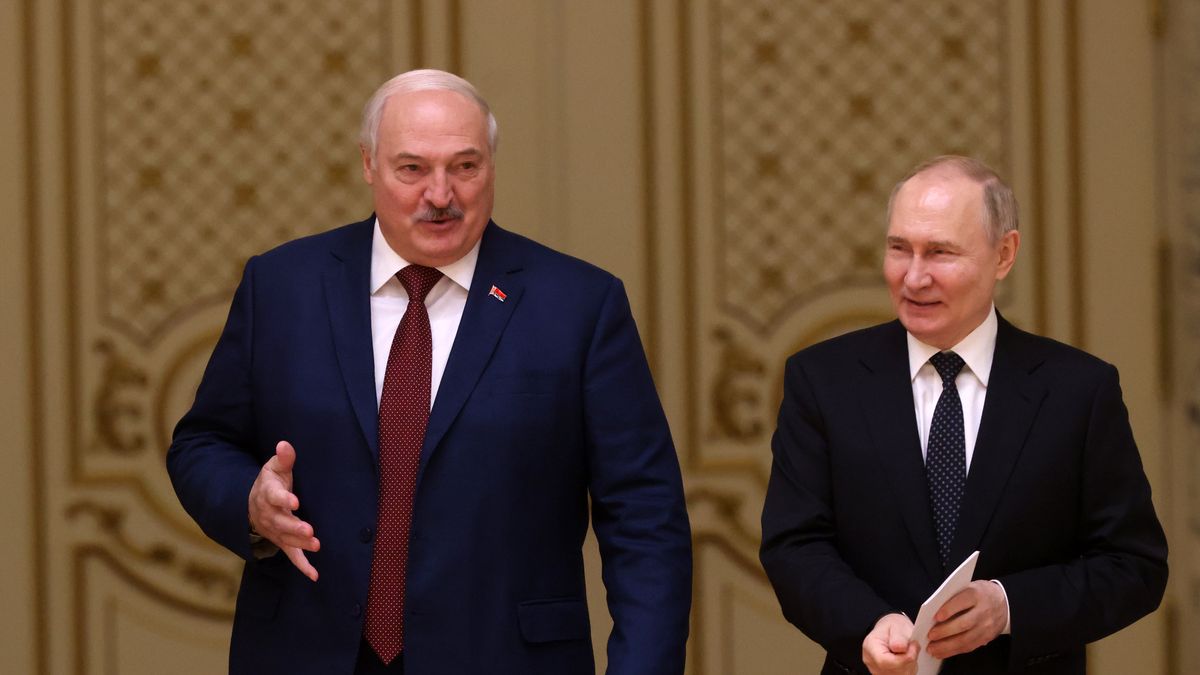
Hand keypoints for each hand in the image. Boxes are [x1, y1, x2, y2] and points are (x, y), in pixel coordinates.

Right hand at [248, 440, 319, 580]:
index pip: (274, 497)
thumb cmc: (270, 483)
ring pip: (286, 540)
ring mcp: (275, 531)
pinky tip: (314, 575)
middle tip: (309, 531)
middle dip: (294, 527)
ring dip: (300, 544)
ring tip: (316, 545)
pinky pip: (291, 556)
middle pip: (281, 523)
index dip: (283, 499)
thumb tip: (285, 444)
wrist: (252, 504)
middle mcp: (269, 515)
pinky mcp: (282, 542)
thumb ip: (284, 458)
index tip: (294, 500)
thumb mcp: (274, 467)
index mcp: (268, 494)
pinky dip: (302, 566)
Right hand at [862, 613, 917, 674]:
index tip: (913, 647)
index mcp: (871, 646)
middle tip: (912, 646)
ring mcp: (878, 670)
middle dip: (908, 660)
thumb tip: (900, 647)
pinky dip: (908, 669)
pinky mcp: (886, 674)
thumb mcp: (897, 625)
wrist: (891, 631)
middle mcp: (871, 661)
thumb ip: (899, 637)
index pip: (885, 661)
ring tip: (908, 651)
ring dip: (909, 665)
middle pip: (894, 670)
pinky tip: (906, 659)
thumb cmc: (892, 627)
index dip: (903, 658)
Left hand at [926, 580, 1006, 658]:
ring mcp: (986, 627)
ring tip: (932, 648)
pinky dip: (953, 651)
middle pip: (963, 624)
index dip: (949, 609)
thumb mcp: (968, 587)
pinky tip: (941, 653)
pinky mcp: (986, 638)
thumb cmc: (979, 594)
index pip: (962, 601)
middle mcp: (983, 611)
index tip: (936, 617)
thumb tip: (934, 613)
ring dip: (946, 646)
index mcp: (977, 594)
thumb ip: (954, 597)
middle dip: (945, 631)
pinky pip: (969, 647)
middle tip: (930, 635)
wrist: (1004, 603)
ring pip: (965, 639)